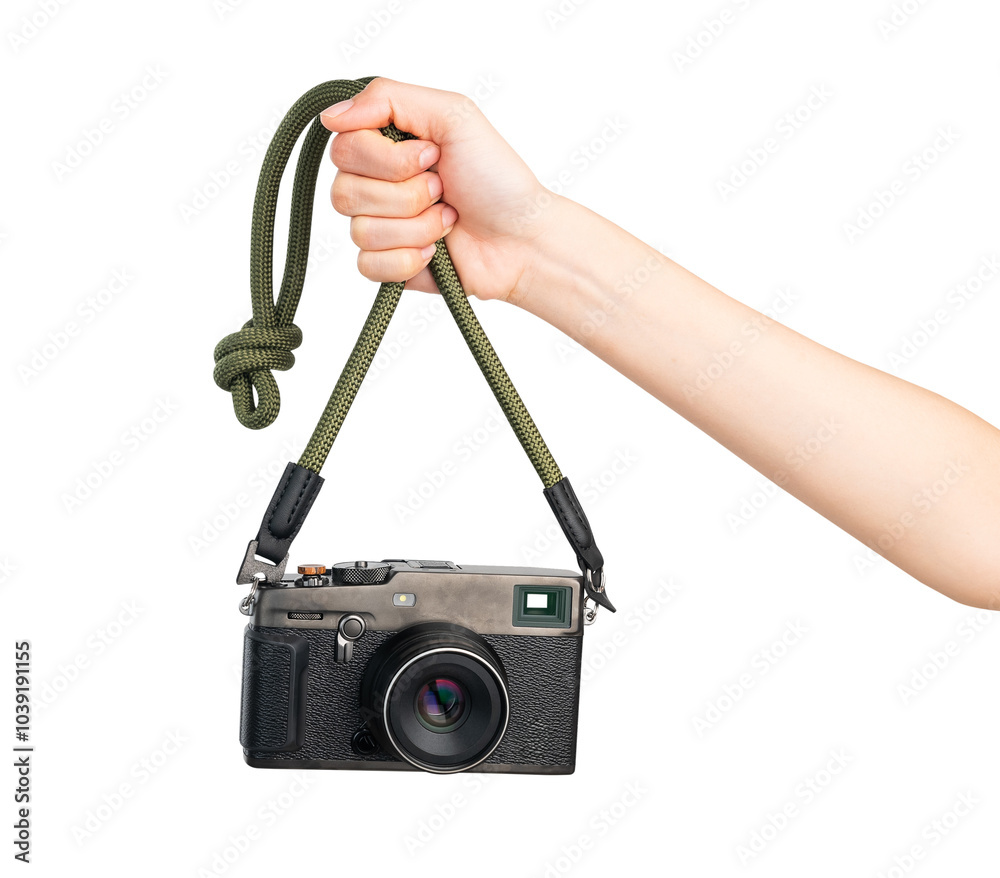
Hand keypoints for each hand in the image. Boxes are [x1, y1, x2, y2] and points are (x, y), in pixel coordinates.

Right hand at [320, 77, 557, 303]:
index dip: (386, 158)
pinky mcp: (387, 266)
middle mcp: (375, 184)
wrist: (522, 239)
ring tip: (448, 220)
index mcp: (384, 145)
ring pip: (360, 230)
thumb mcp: (453, 114)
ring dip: (417, 226)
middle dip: (406, 194)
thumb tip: (330, 115)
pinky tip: (436, 252)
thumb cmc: (496, 178)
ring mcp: (380, 227)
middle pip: (344, 191)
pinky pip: (368, 265)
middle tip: (443, 189)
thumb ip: (387, 98)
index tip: (430, 156)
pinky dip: (408, 259)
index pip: (343, 147)